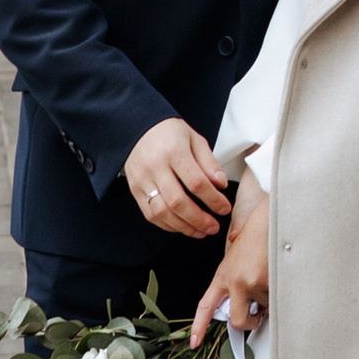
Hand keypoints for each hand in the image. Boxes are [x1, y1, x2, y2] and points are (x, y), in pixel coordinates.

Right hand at [124, 115, 232, 238]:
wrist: (137, 127)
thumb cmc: (169, 132)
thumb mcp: (194, 139)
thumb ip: (209, 162)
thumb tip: (221, 185)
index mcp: (174, 152)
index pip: (196, 182)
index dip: (213, 199)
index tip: (224, 208)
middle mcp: (155, 167)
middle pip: (178, 202)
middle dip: (199, 219)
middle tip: (213, 227)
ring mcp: (142, 180)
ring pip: (162, 212)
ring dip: (184, 227)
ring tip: (200, 231)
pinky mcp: (134, 190)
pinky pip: (150, 214)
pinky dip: (167, 225)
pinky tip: (182, 226)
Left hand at [191, 183, 270, 347]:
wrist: (272, 216)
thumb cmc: (259, 229)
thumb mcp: (238, 251)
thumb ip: (236, 269)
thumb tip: (246, 282)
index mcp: (223, 275)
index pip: (206, 306)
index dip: (199, 327)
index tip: (195, 341)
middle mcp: (234, 281)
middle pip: (238, 320)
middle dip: (251, 321)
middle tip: (258, 312)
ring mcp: (251, 283)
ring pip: (264, 308)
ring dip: (270, 298)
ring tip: (271, 275)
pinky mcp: (268, 283)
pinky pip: (277, 299)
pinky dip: (281, 291)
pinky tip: (279, 273)